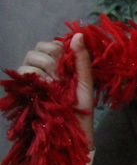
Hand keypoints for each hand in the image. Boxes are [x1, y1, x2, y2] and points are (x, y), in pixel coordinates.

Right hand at [17, 34, 94, 149]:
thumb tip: (79, 33)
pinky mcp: (24, 89)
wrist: (73, 131)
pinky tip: (46, 89)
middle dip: (51, 61)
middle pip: (37, 50)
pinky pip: (22, 74)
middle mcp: (43, 70)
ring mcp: (32, 80)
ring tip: (55, 87)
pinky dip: (35, 78)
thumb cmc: (82, 109)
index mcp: (59, 66)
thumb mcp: (85, 81)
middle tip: (62, 78)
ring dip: (45, 72)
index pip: (51, 44)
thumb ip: (81, 58)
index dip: (59, 50)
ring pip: (29, 60)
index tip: (68, 64)